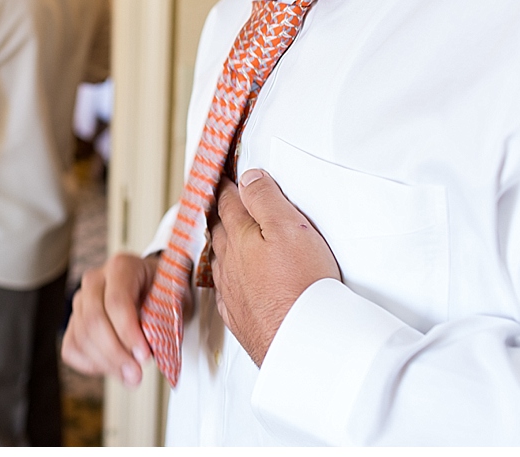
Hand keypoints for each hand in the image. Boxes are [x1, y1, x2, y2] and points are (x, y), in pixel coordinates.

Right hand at [61, 253, 160, 386]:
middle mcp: (96, 280)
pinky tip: (113, 367)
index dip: (128, 333)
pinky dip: (91, 364)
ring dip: (106, 363)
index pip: (117, 301)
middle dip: (115, 353)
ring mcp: (81, 300)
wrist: (154, 288)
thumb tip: (149, 345)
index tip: (144, 355)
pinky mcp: (74, 321)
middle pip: (93, 320)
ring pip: (81, 336)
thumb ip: (163, 318)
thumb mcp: (175, 299)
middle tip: (136, 373)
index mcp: (122, 267)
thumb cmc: (164, 292)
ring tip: (130, 375)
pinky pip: (72, 347)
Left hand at [210, 169, 340, 365]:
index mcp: (239, 235)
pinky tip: (230, 277)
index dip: (225, 184)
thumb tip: (249, 178)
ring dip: (220, 241)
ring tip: (222, 231)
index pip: (226, 201)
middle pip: (218, 228)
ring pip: (218, 258)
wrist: (302, 343)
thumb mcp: (289, 228)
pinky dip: (226, 274)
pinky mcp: (238, 314)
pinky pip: (224, 286)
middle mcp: (228, 262)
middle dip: (219, 211)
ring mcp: (230, 289)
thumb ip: (265, 199)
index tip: (221, 175)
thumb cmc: (300, 288)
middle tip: (218, 199)